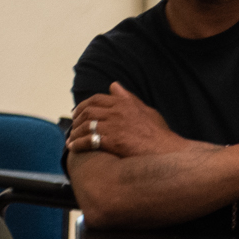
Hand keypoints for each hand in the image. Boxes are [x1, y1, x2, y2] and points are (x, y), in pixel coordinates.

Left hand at [67, 83, 183, 162]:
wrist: (168, 152)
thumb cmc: (160, 135)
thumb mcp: (146, 111)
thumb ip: (128, 98)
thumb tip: (114, 85)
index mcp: (124, 103)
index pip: (97, 99)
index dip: (83, 105)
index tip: (77, 113)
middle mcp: (117, 112)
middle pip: (88, 111)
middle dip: (76, 119)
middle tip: (72, 128)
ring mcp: (115, 126)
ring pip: (86, 125)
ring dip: (75, 133)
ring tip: (71, 140)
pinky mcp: (113, 141)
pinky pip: (89, 140)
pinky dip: (79, 143)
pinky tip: (74, 148)